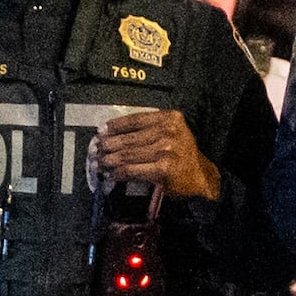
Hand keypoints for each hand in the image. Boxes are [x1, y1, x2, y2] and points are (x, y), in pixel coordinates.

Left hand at [97, 106, 220, 202]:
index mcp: (170, 118)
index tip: (101, 131)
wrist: (200, 177)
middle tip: (95, 150)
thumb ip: (150, 128)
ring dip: (109, 160)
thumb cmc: (182, 154)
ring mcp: (166, 150)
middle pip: (129, 138)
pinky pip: (132, 170)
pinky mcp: (163, 169)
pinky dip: (119, 173)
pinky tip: (111, 174)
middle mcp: (169, 131)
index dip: (116, 126)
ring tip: (99, 163)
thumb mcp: (172, 132)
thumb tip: (113, 133)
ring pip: (128, 155)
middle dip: (108, 145)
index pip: (136, 119)